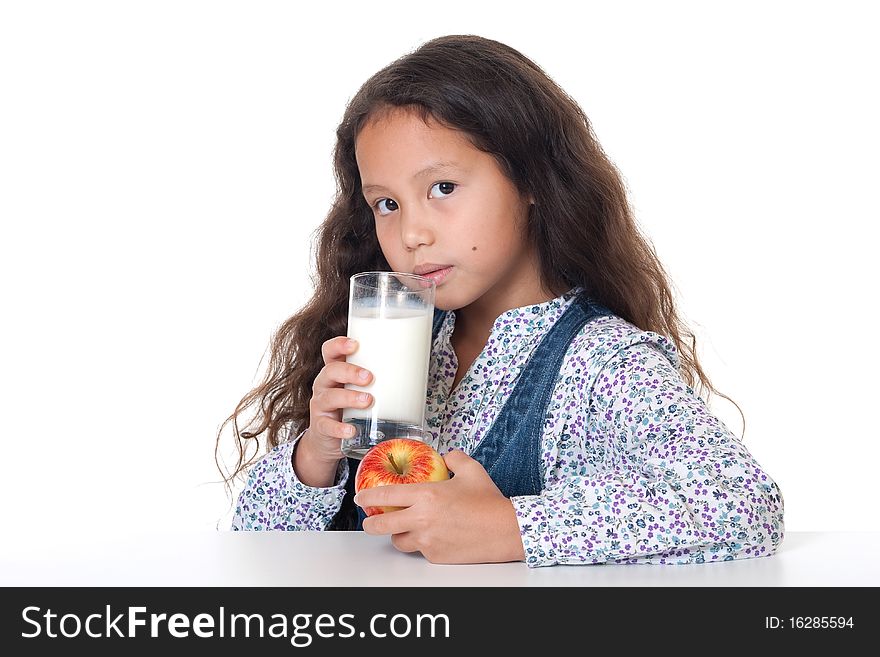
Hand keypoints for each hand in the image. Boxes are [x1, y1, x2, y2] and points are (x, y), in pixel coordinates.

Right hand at [294, 337, 372, 486]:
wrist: (329, 440)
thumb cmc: (351, 408)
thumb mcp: (362, 389)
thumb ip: (380, 378)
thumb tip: (419, 366)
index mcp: (335, 371)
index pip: (330, 351)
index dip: (339, 344)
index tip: (355, 344)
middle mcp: (325, 385)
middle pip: (331, 370)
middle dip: (350, 371)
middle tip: (370, 377)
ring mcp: (320, 405)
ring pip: (330, 397)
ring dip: (349, 397)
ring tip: (368, 400)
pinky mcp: (321, 427)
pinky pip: (328, 426)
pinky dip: (340, 428)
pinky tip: (352, 430)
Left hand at [355, 450, 525, 563]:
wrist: (506, 530)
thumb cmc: (489, 501)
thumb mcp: (472, 471)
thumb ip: (454, 458)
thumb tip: (445, 456)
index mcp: (426, 495)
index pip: (385, 495)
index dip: (367, 496)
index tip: (360, 497)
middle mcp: (422, 519)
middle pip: (381, 525)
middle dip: (370, 523)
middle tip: (369, 521)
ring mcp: (428, 540)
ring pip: (399, 542)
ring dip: (398, 535)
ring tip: (405, 529)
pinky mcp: (436, 556)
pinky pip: (420, 551)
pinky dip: (422, 544)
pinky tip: (433, 537)